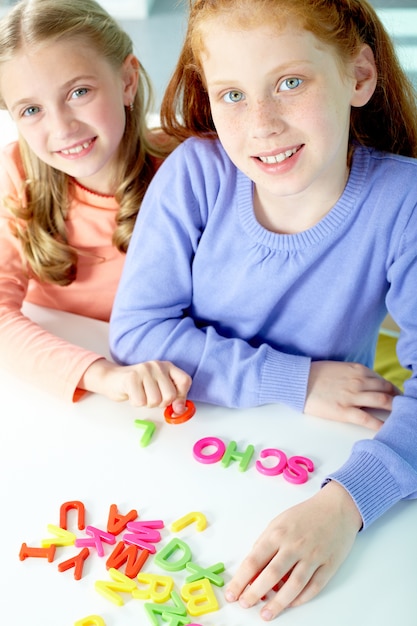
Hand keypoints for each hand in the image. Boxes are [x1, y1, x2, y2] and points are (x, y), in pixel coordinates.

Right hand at [79, 358, 191, 410]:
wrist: (112, 378)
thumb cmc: (138, 385)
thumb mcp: (159, 388)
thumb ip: (173, 397)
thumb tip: (180, 409)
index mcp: (167, 366)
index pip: (185, 381)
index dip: (182, 396)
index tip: (174, 403)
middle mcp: (157, 365)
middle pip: (170, 396)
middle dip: (160, 403)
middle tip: (150, 397)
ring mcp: (144, 370)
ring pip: (155, 401)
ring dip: (147, 404)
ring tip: (141, 394)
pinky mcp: (131, 378)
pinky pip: (140, 402)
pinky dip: (136, 403)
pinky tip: (132, 394)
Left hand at [225, 481, 361, 620]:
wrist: (336, 507)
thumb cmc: (305, 515)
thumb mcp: (279, 523)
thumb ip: (265, 544)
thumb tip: (253, 570)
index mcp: (278, 534)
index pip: (254, 561)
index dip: (240, 580)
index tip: (232, 593)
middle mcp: (294, 545)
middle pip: (271, 575)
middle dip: (254, 594)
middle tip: (245, 604)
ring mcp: (312, 556)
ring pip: (293, 586)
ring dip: (277, 603)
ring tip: (266, 614)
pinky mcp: (328, 565)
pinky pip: (313, 587)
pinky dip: (301, 599)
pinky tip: (290, 604)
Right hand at [305, 361, 399, 429]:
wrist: (297, 381)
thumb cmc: (313, 375)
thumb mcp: (337, 368)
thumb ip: (352, 374)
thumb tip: (363, 383)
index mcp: (357, 369)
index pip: (381, 379)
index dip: (391, 389)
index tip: (394, 396)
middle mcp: (358, 381)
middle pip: (387, 389)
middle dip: (397, 398)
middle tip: (402, 407)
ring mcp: (352, 396)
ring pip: (382, 401)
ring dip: (394, 408)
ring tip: (399, 417)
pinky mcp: (344, 411)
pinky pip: (368, 419)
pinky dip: (381, 424)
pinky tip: (387, 429)